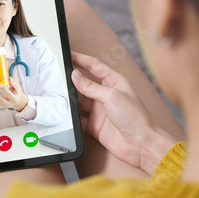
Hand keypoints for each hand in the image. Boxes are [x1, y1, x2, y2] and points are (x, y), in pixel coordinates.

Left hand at [0, 77, 28, 110]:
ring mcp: (4, 105)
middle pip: (0, 98)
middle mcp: (9, 104)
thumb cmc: (17, 93)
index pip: (9, 95)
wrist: (16, 101)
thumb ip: (13, 84)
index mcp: (15, 99)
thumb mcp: (17, 88)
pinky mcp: (0, 104)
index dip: (4, 90)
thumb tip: (9, 78)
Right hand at [71, 52, 176, 174]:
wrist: (140, 144)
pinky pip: (79, 119)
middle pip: (85, 83)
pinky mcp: (95, 125)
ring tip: (59, 95)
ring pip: (80, 101)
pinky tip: (65, 115)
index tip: (68, 54)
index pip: (95, 66)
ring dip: (71, 100)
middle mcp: (106, 95)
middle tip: (58, 76)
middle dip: (72, 80)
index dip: (81, 59)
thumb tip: (76, 76)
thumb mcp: (112, 96)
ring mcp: (100, 110)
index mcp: (115, 82)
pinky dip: (72, 118)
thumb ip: (91, 86)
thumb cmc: (135, 117)